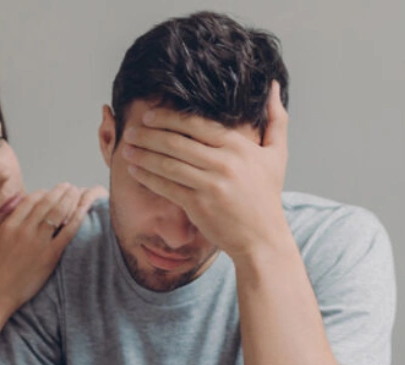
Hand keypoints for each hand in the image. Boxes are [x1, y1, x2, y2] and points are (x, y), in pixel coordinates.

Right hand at [0, 183, 97, 312]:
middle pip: (46, 202)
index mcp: (8, 226)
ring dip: (70, 199)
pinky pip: (67, 232)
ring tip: (77, 192)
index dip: (42, 194)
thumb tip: (7, 226)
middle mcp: (23, 230)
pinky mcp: (49, 255)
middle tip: (68, 187)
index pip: (29, 201)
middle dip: (59, 192)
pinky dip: (76, 219)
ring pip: (58, 212)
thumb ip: (1, 233)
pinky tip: (83, 211)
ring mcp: (37, 242)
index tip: (50, 192)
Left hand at [120, 81, 288, 257]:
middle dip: (149, 134)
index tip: (150, 115)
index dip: (169, 118)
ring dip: (143, 154)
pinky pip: (167, 187)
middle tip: (131, 130)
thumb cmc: (267, 195)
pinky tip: (134, 170)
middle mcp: (224, 163)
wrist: (263, 238)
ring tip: (126, 148)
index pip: (196, 124)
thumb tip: (273, 86)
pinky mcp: (198, 205)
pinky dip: (148, 177)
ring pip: (168, 163)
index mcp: (239, 146)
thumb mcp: (277, 154)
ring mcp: (210, 185)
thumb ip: (276, 119)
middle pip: (177, 142)